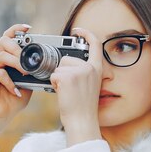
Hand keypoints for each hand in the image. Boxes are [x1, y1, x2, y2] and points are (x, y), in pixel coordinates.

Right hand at [0, 24, 33, 139]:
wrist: (1, 115)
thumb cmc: (13, 99)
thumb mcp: (28, 83)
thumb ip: (32, 72)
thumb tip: (46, 65)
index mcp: (6, 58)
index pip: (8, 37)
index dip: (17, 29)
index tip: (28, 28)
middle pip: (3, 41)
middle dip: (17, 47)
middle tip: (26, 59)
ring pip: (1, 56)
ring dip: (16, 63)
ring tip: (26, 73)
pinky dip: (10, 81)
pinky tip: (16, 90)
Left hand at [50, 27, 101, 145]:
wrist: (82, 121)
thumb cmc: (83, 108)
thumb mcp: (90, 86)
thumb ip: (83, 73)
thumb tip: (67, 64)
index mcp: (97, 69)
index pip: (95, 44)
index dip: (86, 33)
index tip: (77, 30)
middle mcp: (90, 68)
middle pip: (67, 59)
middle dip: (62, 71)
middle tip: (69, 88)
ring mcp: (79, 72)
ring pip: (58, 67)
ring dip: (58, 79)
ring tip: (67, 92)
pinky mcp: (68, 77)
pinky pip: (53, 75)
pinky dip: (53, 84)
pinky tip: (62, 93)